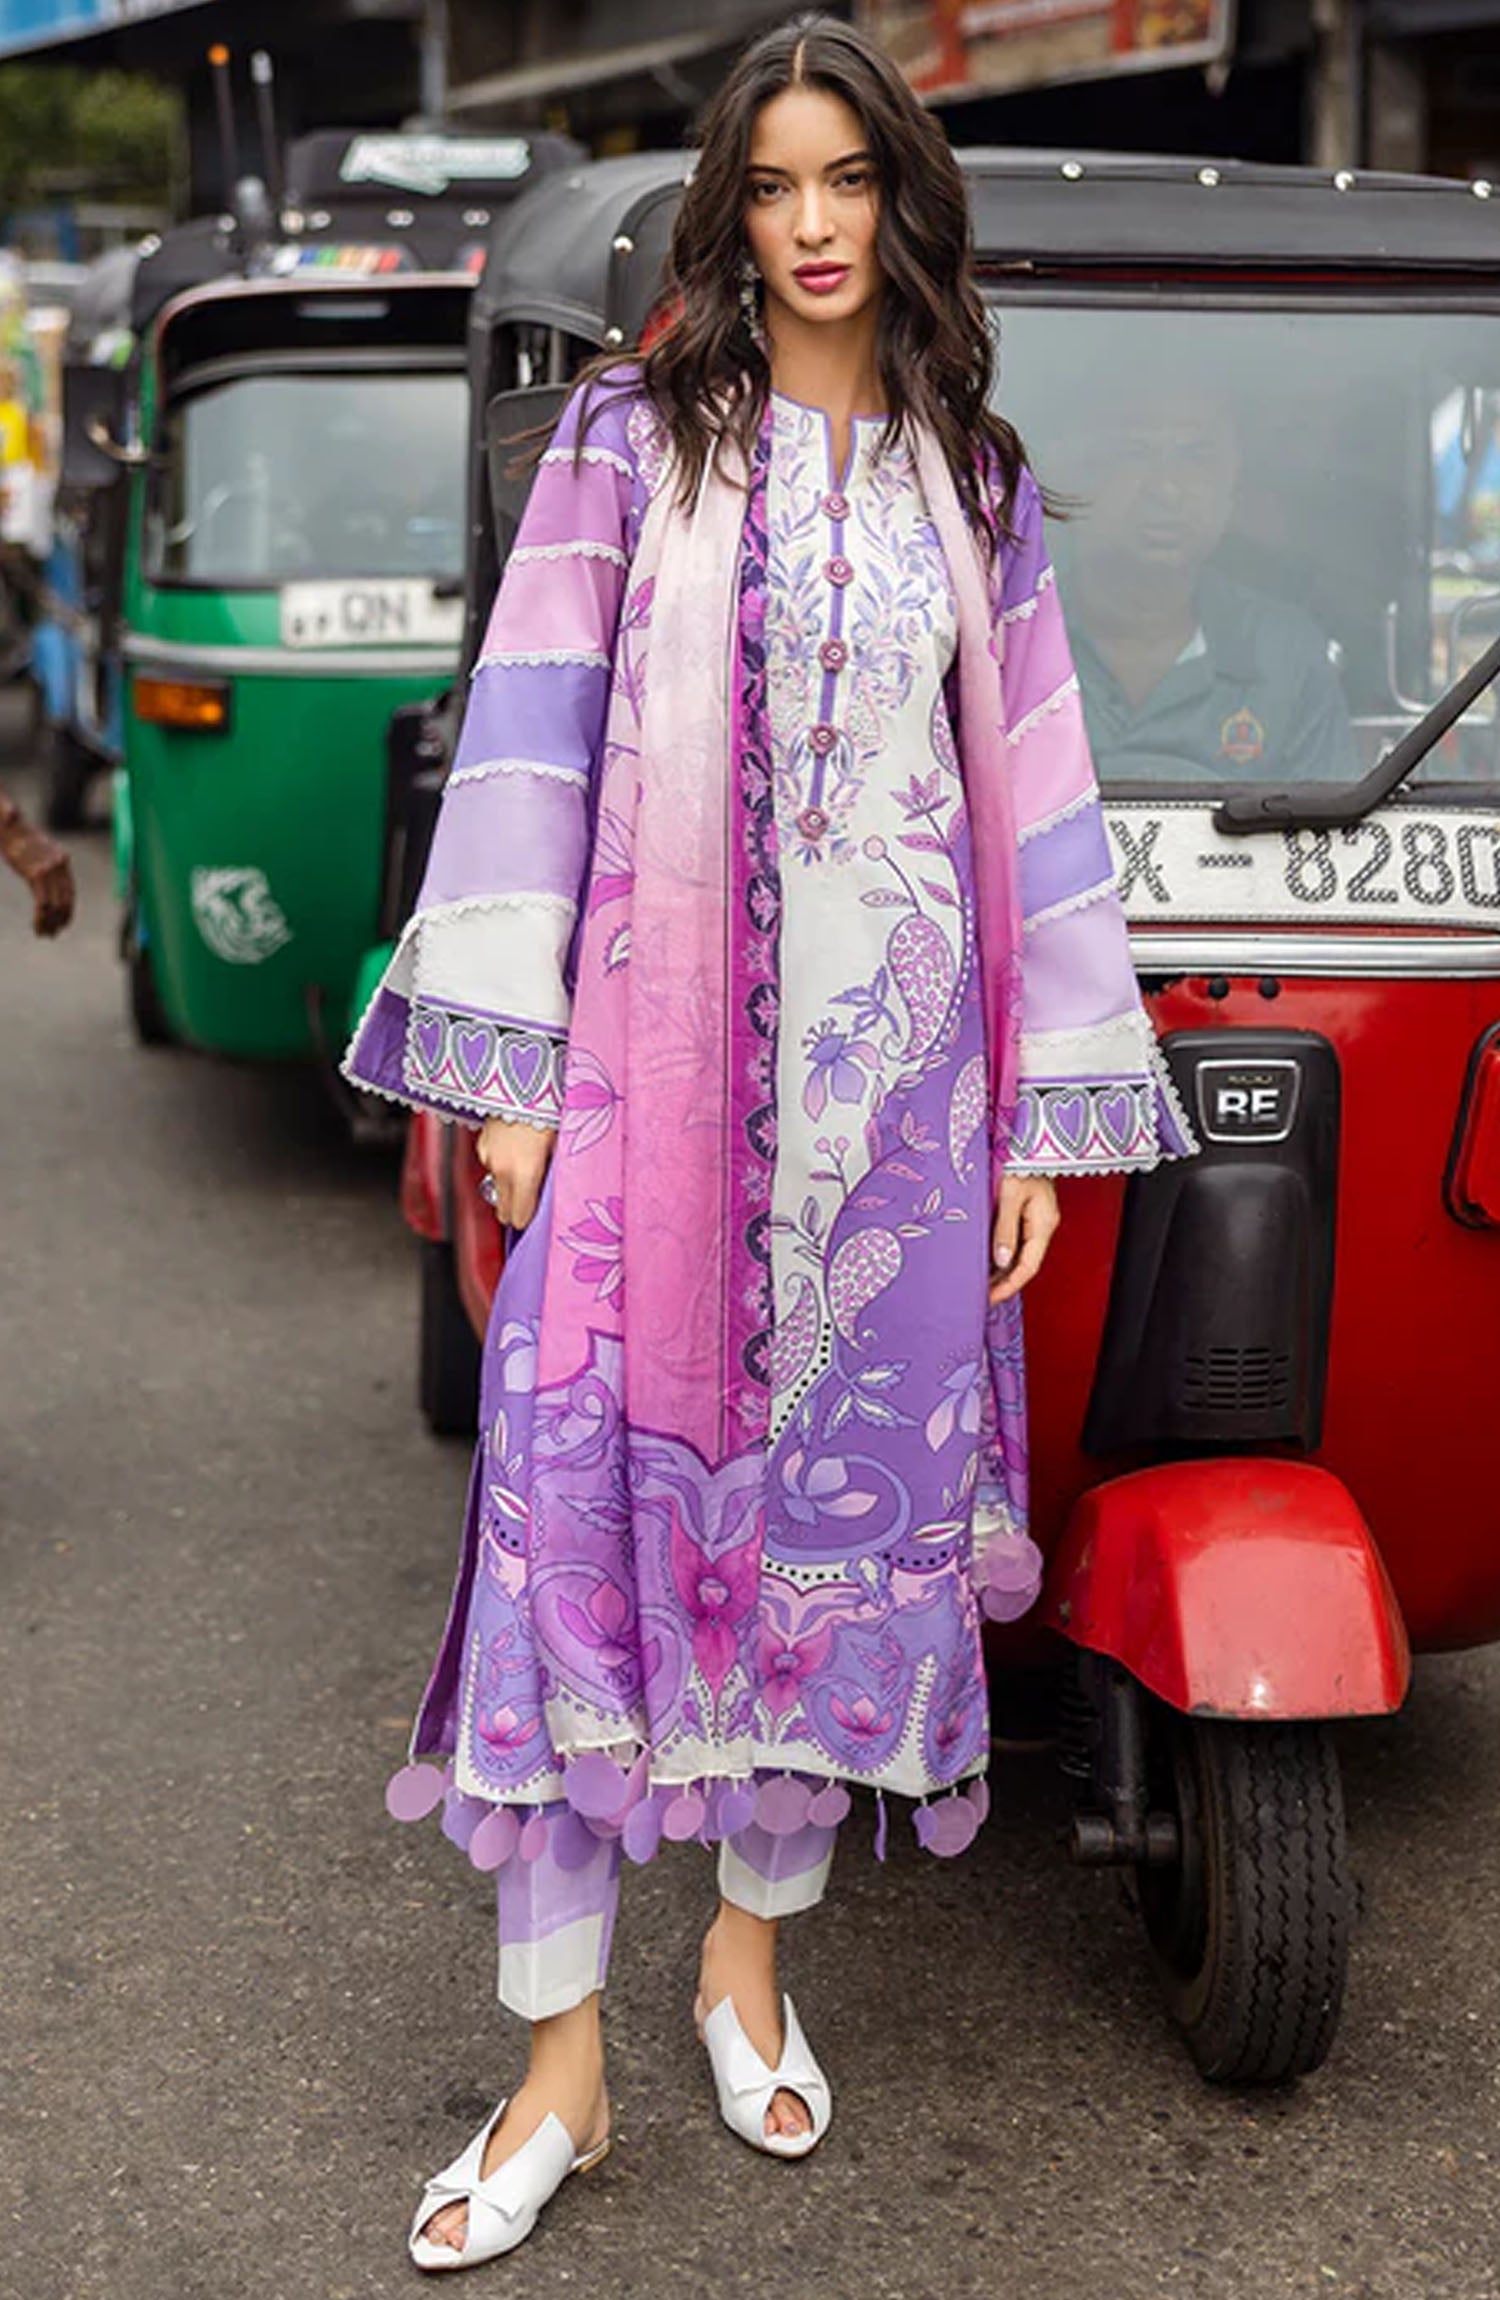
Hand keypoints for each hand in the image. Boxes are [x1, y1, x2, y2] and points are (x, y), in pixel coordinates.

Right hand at [12, 825, 73, 935]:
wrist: (8, 823)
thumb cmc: (17, 836)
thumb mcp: (36, 850)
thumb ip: (45, 867)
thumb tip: (49, 884)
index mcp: (62, 860)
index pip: (70, 892)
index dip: (68, 911)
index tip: (63, 924)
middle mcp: (59, 865)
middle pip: (65, 901)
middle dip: (60, 921)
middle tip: (53, 935)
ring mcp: (49, 869)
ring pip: (55, 906)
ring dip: (50, 924)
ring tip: (45, 935)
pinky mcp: (36, 874)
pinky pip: (43, 903)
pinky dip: (41, 919)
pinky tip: (37, 928)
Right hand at [476, 1114, 556, 1229]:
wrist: (521, 1080)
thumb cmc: (548, 1111)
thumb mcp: (560, 1144)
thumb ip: (553, 1174)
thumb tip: (553, 1190)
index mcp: (525, 1173)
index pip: (519, 1217)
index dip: (527, 1221)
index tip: (535, 1218)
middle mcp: (502, 1169)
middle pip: (502, 1210)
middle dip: (515, 1209)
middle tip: (531, 1200)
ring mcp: (488, 1156)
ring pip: (496, 1186)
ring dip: (508, 1184)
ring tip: (526, 1165)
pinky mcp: (481, 1143)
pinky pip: (491, 1165)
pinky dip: (501, 1163)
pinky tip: (514, 1148)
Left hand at [989, 1173, 1059, 1304]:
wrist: (1028, 1141)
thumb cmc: (1020, 1162)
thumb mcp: (1009, 1195)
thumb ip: (1005, 1229)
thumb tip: (1002, 1261)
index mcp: (1043, 1224)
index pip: (1028, 1267)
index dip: (1009, 1286)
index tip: (990, 1298)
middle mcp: (1043, 1225)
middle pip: (1025, 1263)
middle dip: (1004, 1282)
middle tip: (980, 1295)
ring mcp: (1036, 1219)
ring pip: (1020, 1253)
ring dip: (1001, 1269)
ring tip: (980, 1282)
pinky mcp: (1027, 1212)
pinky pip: (1016, 1239)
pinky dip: (1002, 1253)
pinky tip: (987, 1259)